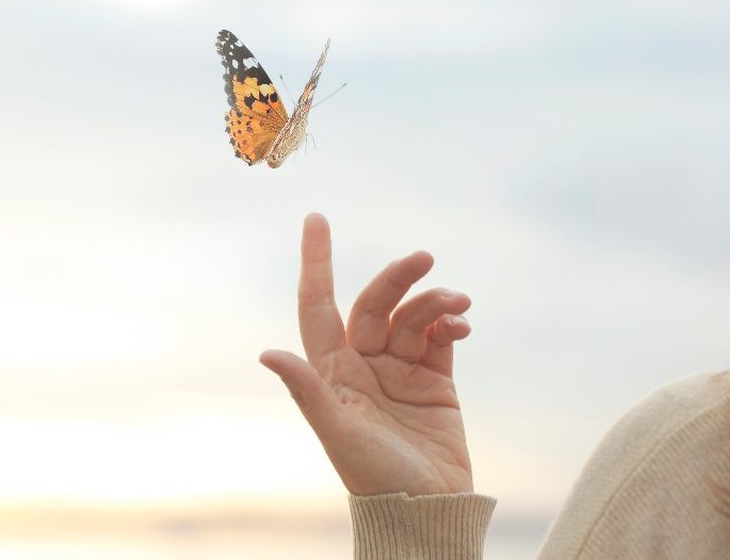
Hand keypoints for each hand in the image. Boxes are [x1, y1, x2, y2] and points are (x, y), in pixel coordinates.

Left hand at [259, 213, 475, 495]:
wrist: (430, 509)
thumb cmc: (376, 479)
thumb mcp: (340, 435)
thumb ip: (309, 392)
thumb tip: (266, 353)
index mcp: (332, 373)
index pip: (318, 306)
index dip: (315, 263)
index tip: (316, 218)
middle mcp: (364, 365)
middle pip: (376, 303)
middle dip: (398, 278)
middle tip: (425, 258)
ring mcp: (401, 370)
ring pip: (414, 316)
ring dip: (434, 301)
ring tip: (458, 303)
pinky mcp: (436, 380)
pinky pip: (441, 335)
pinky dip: (451, 321)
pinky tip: (463, 322)